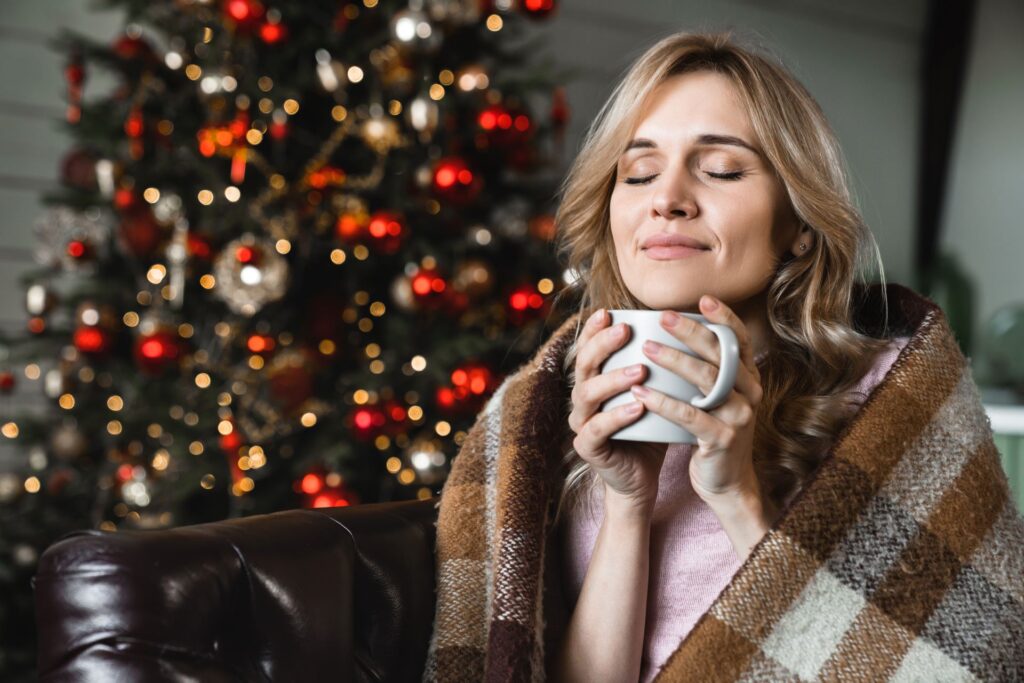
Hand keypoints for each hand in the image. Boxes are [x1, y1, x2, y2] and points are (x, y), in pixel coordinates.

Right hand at [568, 308, 667, 516]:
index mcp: (596, 380)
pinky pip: (597, 428)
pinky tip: (637, 407)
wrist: (642, 477)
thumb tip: (691, 327)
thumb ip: (661, 365)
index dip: (595, 329)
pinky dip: (616, 416)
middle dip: (602, 345)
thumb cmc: (652, 429)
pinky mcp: (588, 447)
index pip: (589, 348)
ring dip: (613, 379)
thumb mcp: (657, 393)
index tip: (609, 312)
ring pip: (587, 394)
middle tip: (625, 331)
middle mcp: (583, 397)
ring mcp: (582, 422)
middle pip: (583, 365)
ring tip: (639, 370)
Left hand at [629, 295, 764, 506]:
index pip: (741, 340)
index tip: (703, 299)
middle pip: (720, 354)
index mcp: (749, 378)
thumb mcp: (716, 397)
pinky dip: (663, 402)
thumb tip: (679, 331)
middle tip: (662, 317)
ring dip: (674, 361)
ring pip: (706, 380)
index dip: (724, 318)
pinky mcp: (721, 439)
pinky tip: (640, 393)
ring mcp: (739, 416)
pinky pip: (690, 415)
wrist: (725, 482)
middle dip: (690, 332)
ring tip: (646, 348)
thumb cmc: (712, 431)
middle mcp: (750, 393)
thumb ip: (707, 369)